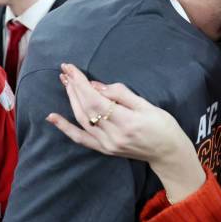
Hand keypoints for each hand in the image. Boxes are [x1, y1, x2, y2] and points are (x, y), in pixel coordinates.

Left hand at [47, 64, 205, 201]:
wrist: (168, 153)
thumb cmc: (163, 126)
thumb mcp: (148, 105)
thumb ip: (121, 94)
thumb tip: (96, 86)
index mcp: (127, 122)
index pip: (96, 100)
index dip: (81, 83)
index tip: (72, 68)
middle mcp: (113, 135)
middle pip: (86, 108)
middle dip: (74, 87)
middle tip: (66, 70)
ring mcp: (107, 145)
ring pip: (82, 120)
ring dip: (71, 100)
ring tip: (65, 82)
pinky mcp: (105, 150)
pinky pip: (81, 139)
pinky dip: (65, 128)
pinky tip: (52, 117)